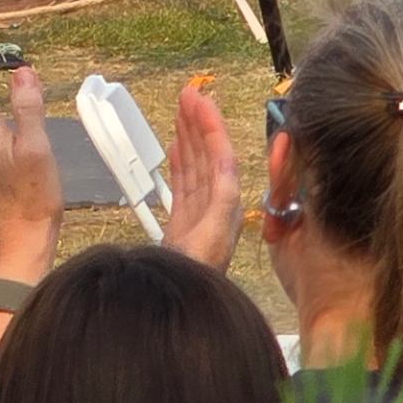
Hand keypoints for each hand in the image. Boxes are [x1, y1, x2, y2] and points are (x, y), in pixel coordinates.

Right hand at [162, 80, 243, 269]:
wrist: (180, 308)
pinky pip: (185, 184)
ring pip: (196, 167)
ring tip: (180, 111)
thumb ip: (221, 200)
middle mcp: (216, 209)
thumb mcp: (213, 236)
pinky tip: (175, 147)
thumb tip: (227, 163)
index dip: (211, 126)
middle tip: (188, 94)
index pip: (222, 156)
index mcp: (225, 207)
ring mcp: (200, 216)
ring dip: (188, 137)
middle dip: (199, 124)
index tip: (198, 98)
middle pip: (210, 157)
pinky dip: (180, 161)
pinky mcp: (185, 225)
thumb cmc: (196, 277)